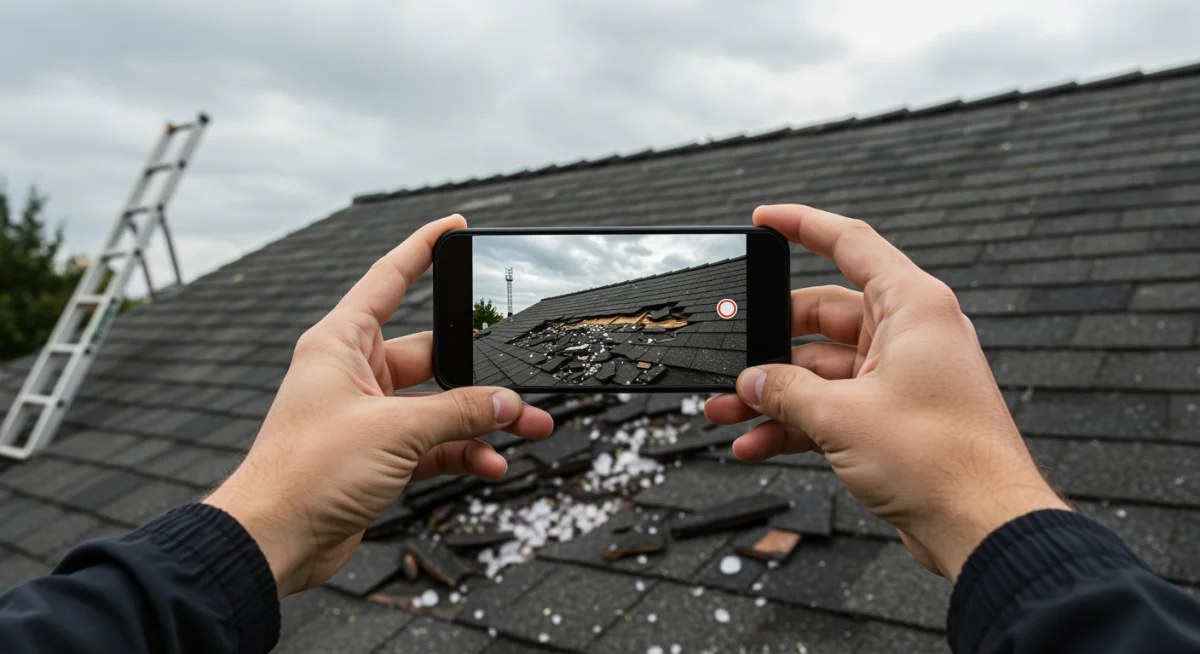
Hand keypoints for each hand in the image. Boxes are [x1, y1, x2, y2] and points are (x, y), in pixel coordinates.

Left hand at [204, 215, 553, 597]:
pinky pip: (432, 442)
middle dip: (481, 371)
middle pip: (432, 355)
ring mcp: (367, 415)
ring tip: (529, 427)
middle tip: (520, 378)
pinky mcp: (377, 454)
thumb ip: (457, 412)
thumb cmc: (306, 473)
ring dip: (481, 419)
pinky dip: (462, 451)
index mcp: (341, 343)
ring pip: (439, 404)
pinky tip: (491, 463)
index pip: (388, 278)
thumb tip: (506, 403)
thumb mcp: (394, 431)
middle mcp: (354, 372)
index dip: (423, 249)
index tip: (454, 227)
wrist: (273, 541)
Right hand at [705, 205, 1066, 580]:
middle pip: (822, 318)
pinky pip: (832, 407)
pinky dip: (795, 424)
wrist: (983, 527)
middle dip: (770, 344)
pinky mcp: (894, 418)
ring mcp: (902, 378)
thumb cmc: (943, 462)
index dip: (803, 225)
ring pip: (821, 370)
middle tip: (731, 359)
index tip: (764, 220)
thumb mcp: (842, 417)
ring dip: (775, 394)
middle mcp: (910, 335)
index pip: (851, 244)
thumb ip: (787, 391)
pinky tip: (757, 444)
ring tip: (728, 413)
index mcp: (912, 308)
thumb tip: (752, 381)